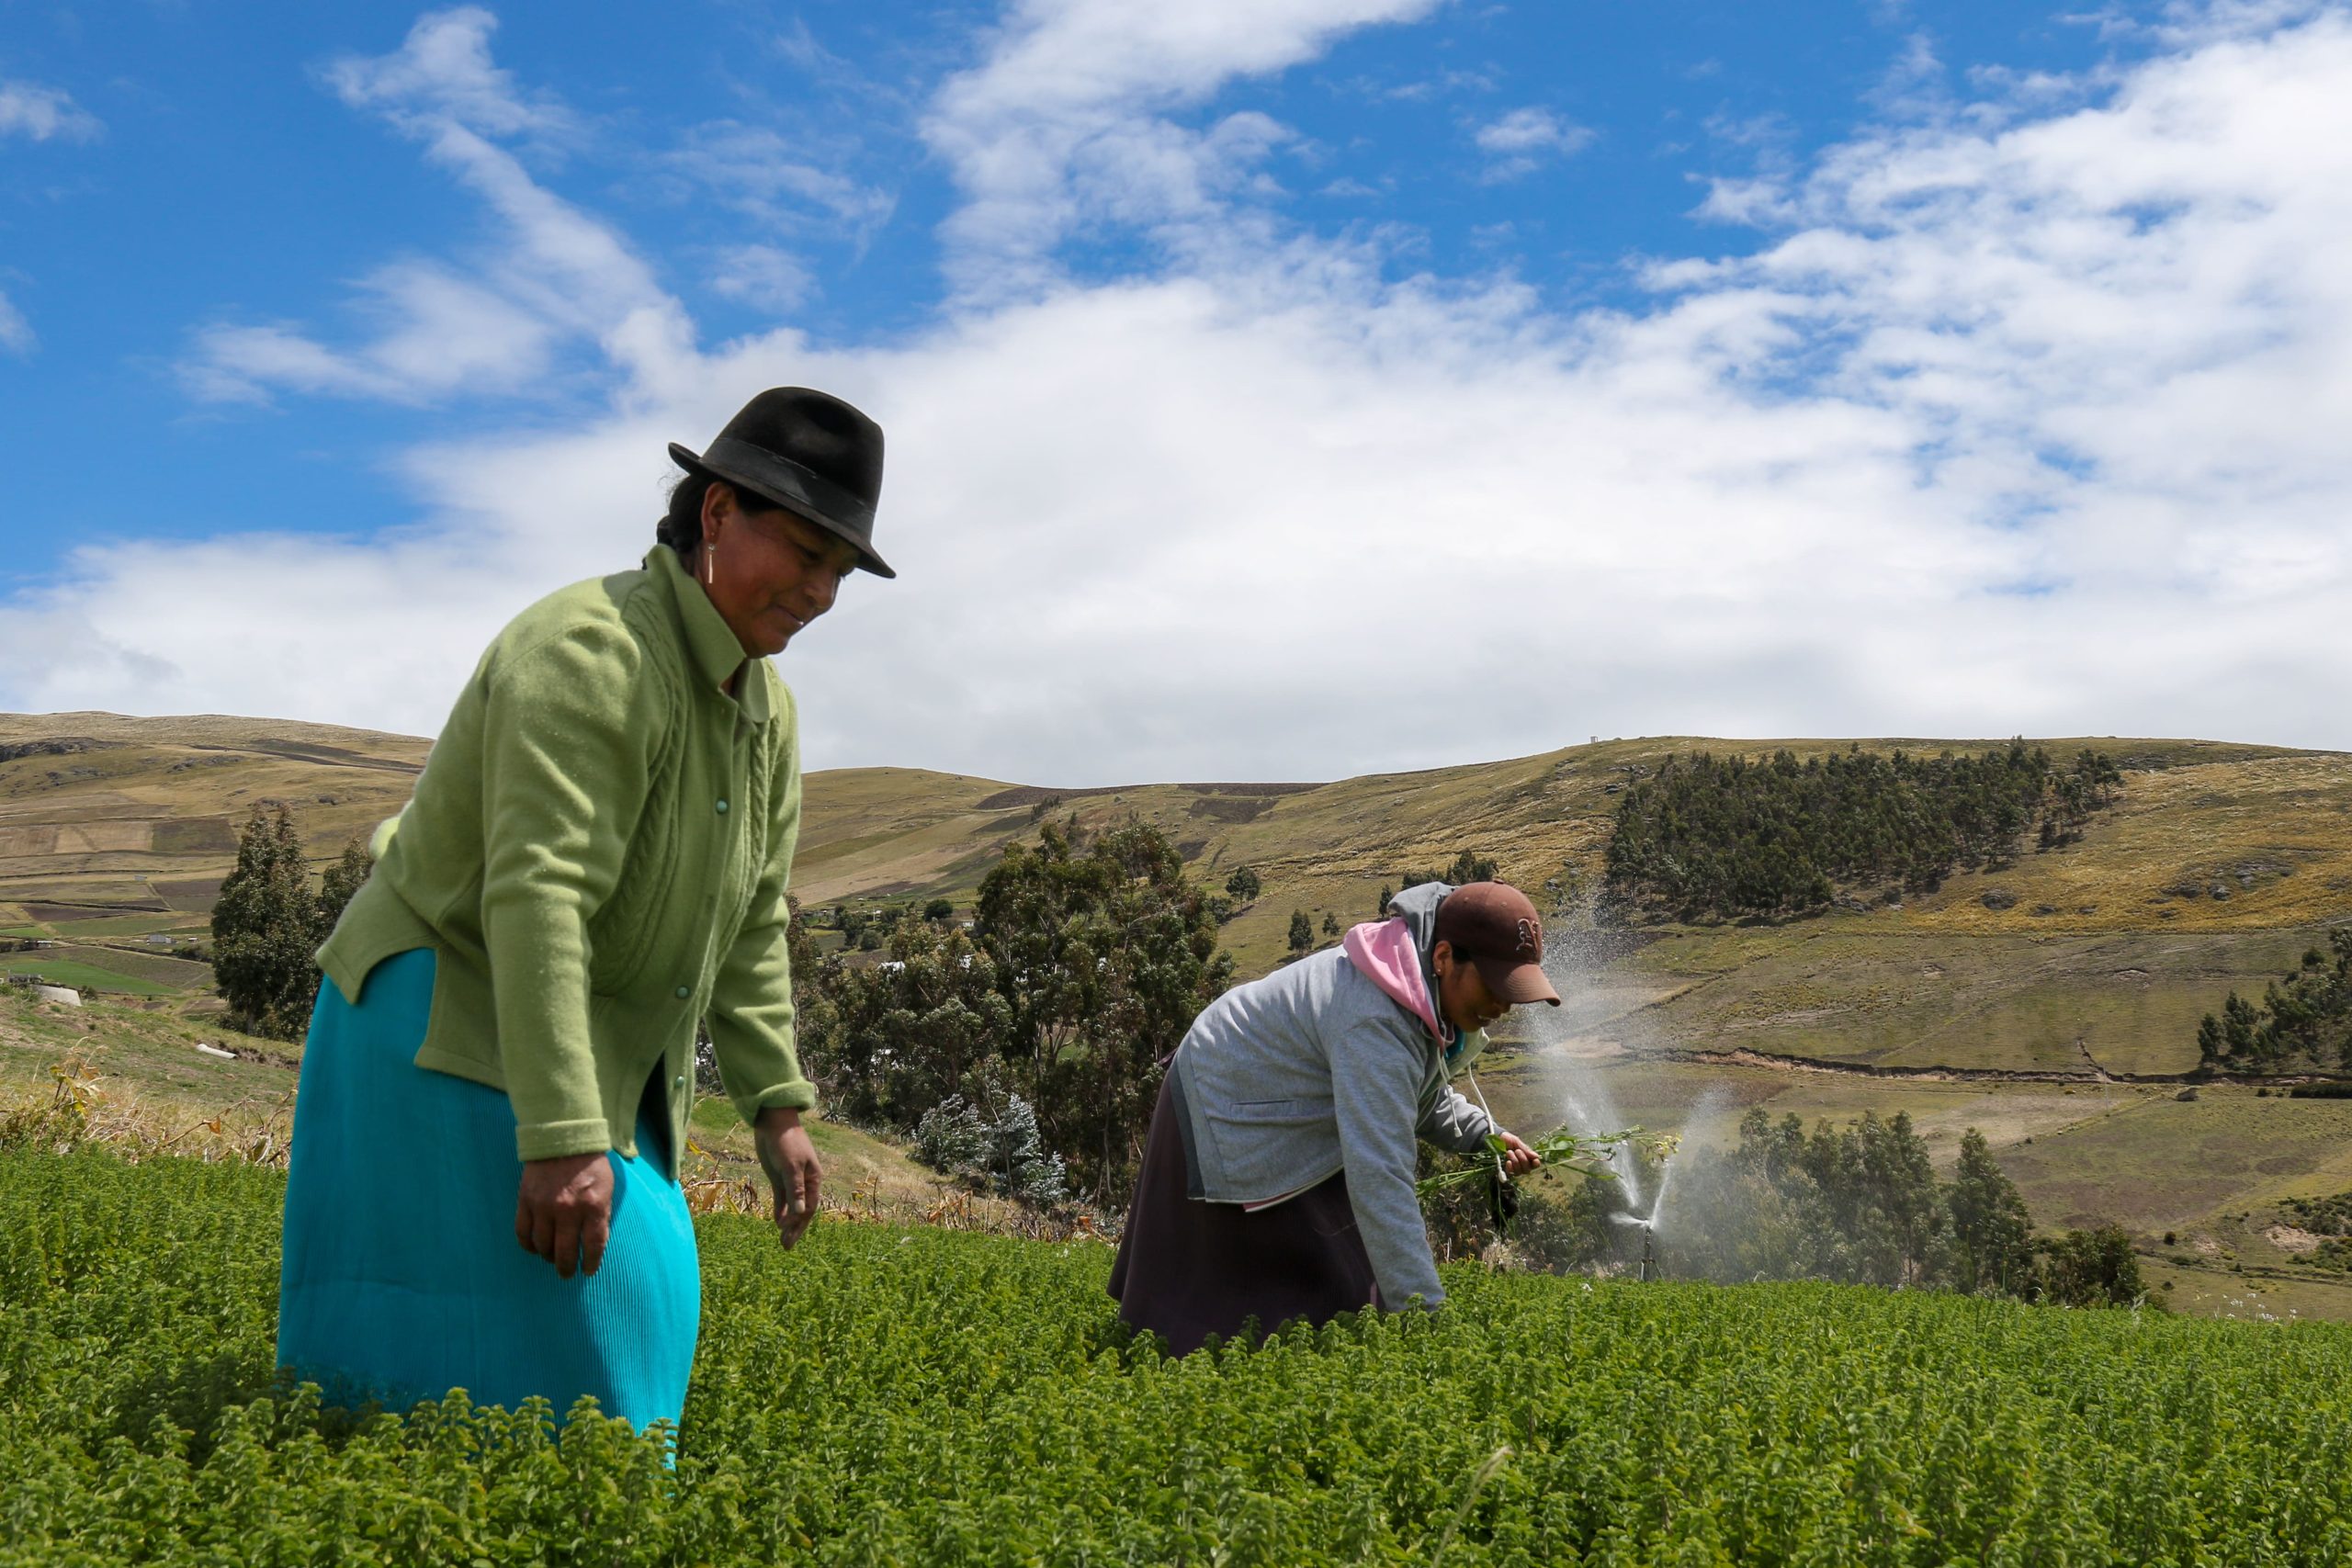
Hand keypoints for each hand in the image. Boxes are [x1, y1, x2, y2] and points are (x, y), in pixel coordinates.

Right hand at [515, 1151, 613, 1278]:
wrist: (563, 1140)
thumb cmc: (590, 1166)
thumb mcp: (607, 1189)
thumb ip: (601, 1217)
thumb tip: (595, 1245)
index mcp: (593, 1206)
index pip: (593, 1245)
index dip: (591, 1263)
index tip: (588, 1271)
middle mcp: (568, 1210)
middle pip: (565, 1252)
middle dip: (567, 1268)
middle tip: (567, 1274)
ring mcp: (544, 1206)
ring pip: (543, 1246)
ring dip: (548, 1257)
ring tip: (552, 1258)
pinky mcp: (526, 1201)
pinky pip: (523, 1233)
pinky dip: (528, 1245)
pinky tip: (534, 1248)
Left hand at [755, 1106, 822, 1249]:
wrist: (773, 1123)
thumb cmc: (787, 1142)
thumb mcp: (791, 1166)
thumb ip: (795, 1190)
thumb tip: (800, 1213)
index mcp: (813, 1179)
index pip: (809, 1206)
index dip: (799, 1221)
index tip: (786, 1231)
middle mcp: (805, 1182)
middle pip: (802, 1211)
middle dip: (795, 1229)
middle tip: (786, 1246)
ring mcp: (791, 1181)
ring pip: (792, 1207)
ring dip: (787, 1223)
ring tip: (782, 1240)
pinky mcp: (779, 1178)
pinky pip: (781, 1199)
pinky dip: (780, 1211)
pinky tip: (776, 1222)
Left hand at [1497, 1131, 1541, 1177]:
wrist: (1495, 1139)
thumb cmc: (1508, 1140)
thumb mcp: (1517, 1142)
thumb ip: (1526, 1149)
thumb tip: (1536, 1156)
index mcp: (1527, 1157)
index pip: (1535, 1165)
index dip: (1536, 1164)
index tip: (1534, 1160)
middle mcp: (1522, 1165)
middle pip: (1527, 1169)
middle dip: (1523, 1160)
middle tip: (1517, 1151)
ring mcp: (1514, 1168)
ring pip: (1520, 1172)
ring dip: (1515, 1162)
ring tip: (1509, 1152)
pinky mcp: (1507, 1170)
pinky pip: (1511, 1173)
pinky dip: (1510, 1168)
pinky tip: (1508, 1162)